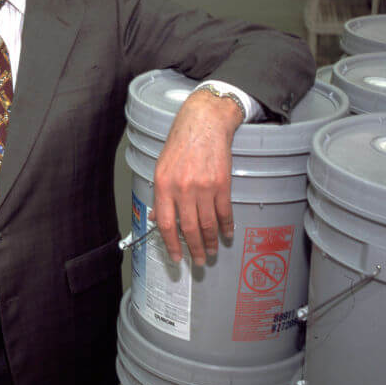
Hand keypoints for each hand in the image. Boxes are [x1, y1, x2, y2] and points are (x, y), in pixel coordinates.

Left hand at [150, 88, 240, 265]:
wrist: (204, 123)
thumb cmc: (181, 143)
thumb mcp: (162, 167)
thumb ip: (162, 194)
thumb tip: (158, 218)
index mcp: (164, 185)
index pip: (166, 223)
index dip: (171, 244)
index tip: (175, 257)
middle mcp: (182, 188)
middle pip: (188, 228)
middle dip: (194, 249)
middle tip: (198, 261)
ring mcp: (203, 187)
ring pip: (207, 224)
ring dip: (210, 242)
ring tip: (211, 252)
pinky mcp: (221, 184)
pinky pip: (224, 212)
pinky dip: (226, 227)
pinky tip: (226, 235)